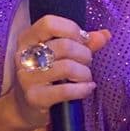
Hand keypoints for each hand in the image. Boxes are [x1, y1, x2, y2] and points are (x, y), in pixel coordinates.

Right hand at [11, 15, 109, 129]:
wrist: (26, 107)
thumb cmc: (46, 76)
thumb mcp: (61, 55)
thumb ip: (82, 43)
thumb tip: (105, 35)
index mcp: (27, 39)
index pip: (49, 23)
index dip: (72, 29)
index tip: (82, 40)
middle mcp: (24, 56)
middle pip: (64, 46)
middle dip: (84, 54)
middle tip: (86, 63)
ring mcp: (27, 77)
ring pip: (68, 67)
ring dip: (85, 73)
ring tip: (85, 77)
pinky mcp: (34, 97)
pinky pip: (66, 90)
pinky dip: (83, 89)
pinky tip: (87, 89)